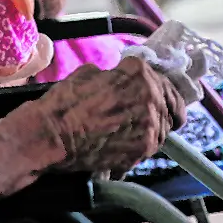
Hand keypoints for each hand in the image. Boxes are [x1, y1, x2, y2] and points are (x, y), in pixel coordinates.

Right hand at [31, 58, 185, 175]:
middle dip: (162, 108)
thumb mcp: (89, 74)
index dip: (158, 88)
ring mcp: (150, 125)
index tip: (155, 94)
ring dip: (153, 128)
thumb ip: (114, 76)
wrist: (51, 136)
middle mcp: (151, 96)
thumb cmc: (64, 103)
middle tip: (150, 115)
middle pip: (171, 103)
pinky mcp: (143, 149)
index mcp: (139, 73)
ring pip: (164, 127)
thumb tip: (120, 81)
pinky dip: (141, 146)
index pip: (163, 79)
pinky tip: (126, 145)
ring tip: (133, 132)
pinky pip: (152, 146)